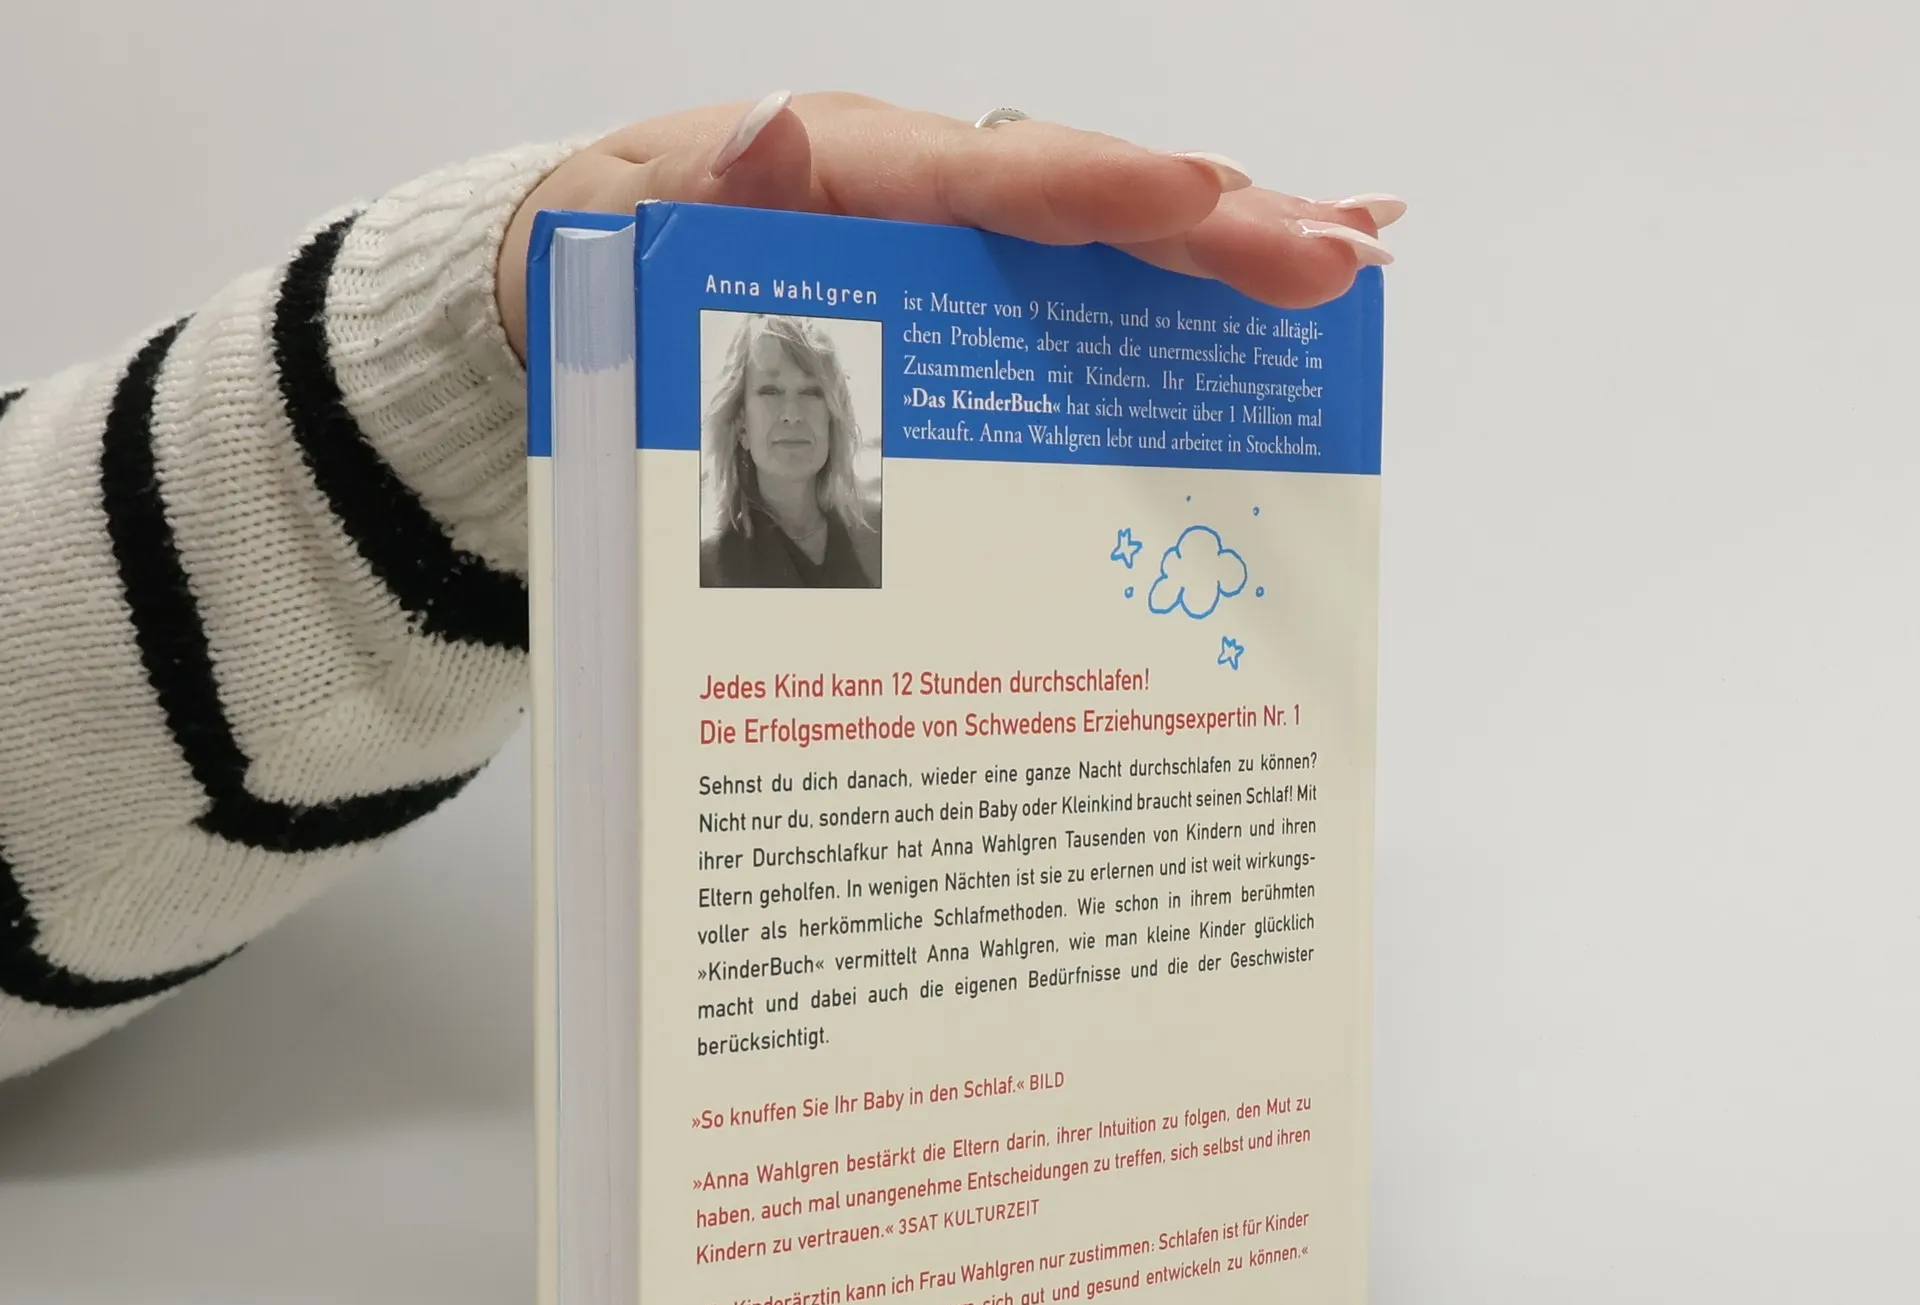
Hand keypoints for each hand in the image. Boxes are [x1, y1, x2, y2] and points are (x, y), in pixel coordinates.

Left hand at [496, 93, 1400, 361]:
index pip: (991, 178)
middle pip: (1085, 195)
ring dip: (1229, 243)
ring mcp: (951, 235)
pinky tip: (1263, 278)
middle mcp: (923, 188)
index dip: (1098, 190)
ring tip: (1350, 251)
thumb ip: (703, 204)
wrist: (585, 271)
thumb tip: (771, 137)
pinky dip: (1173, 274)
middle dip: (1214, 222)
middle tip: (1337, 251)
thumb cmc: (617, 259)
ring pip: (1104, 233)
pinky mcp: (961, 281)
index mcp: (851, 170)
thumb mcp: (626, 233)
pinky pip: (1077, 275)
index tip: (1201, 198)